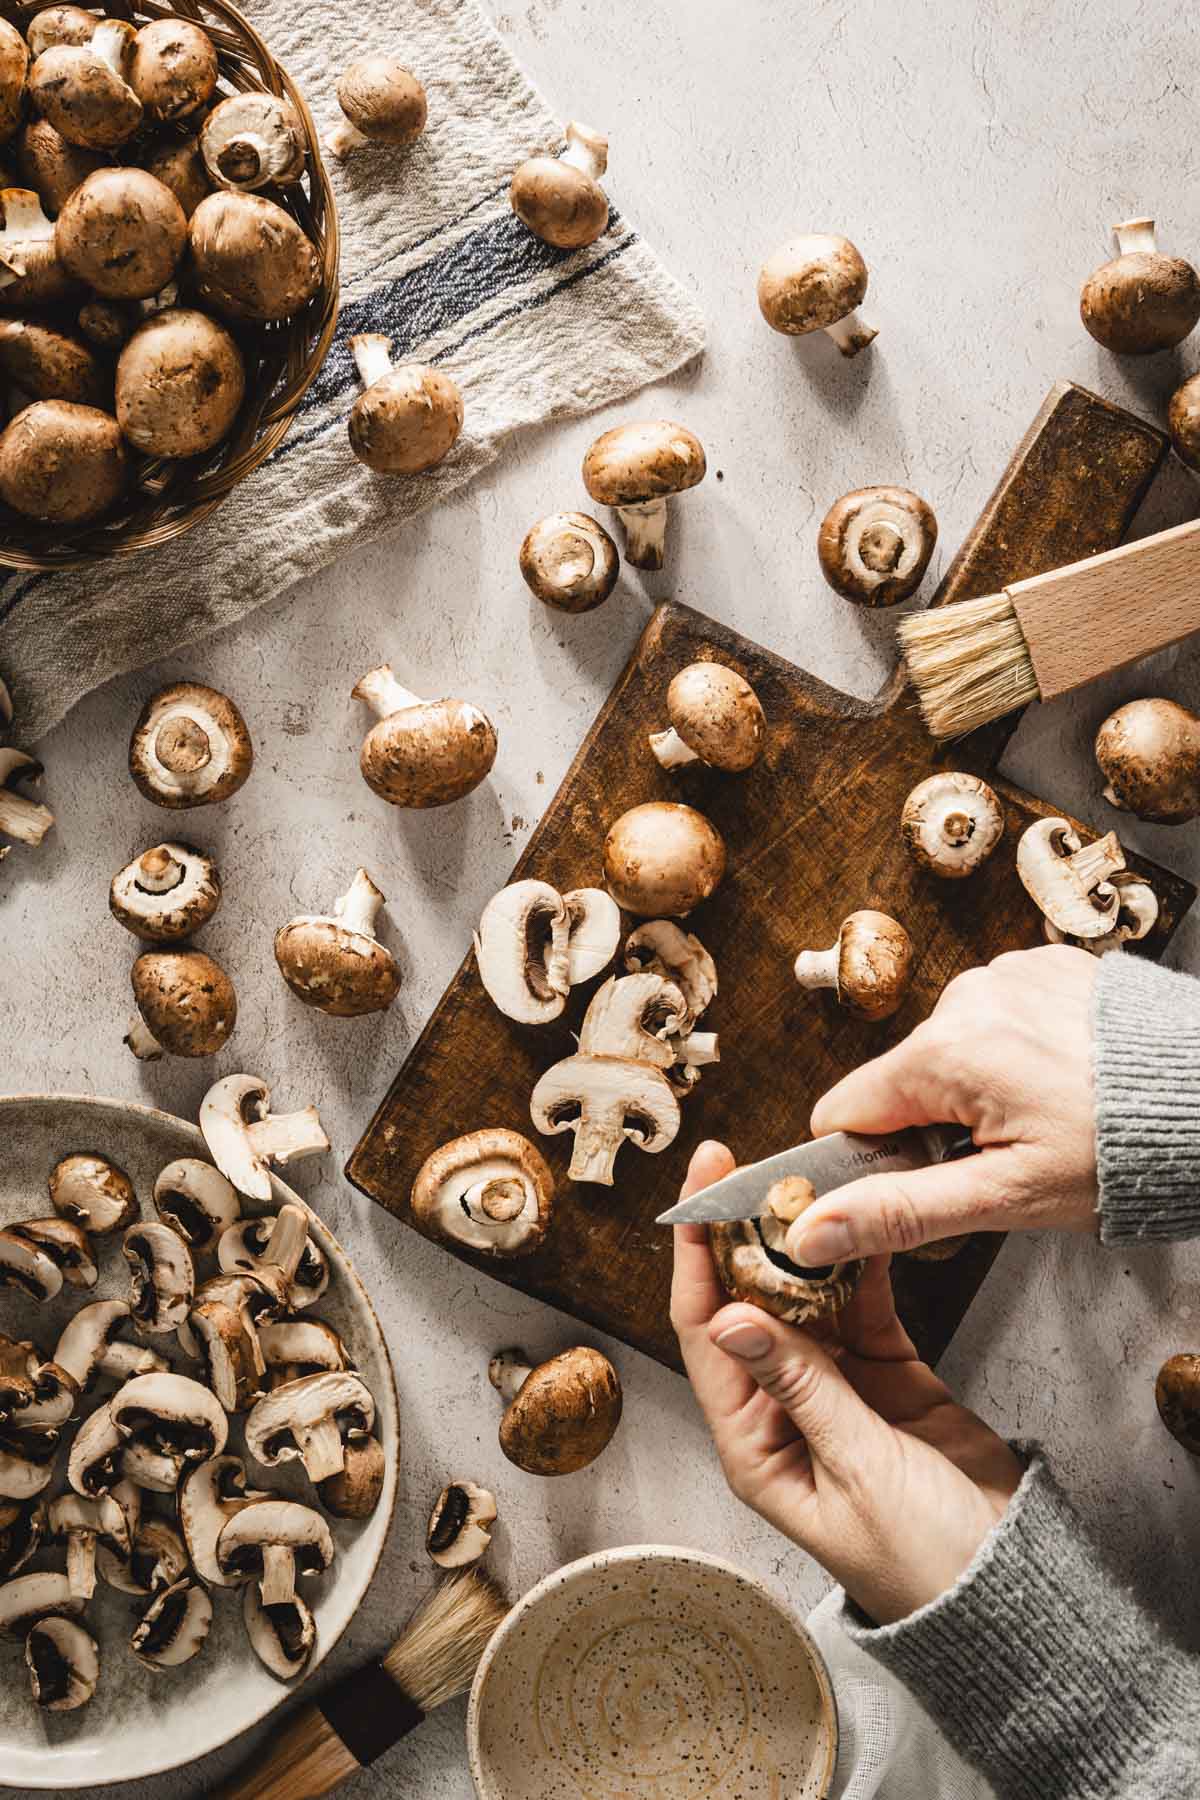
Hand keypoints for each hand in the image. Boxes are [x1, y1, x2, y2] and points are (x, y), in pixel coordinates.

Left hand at [672, 1142, 1022, 1624]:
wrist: (1007, 1581)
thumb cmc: (922, 1557)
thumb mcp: (856, 1467)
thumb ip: (802, 1387)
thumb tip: (732, 1319)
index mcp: (753, 1442)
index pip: (706, 1332)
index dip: (696, 1258)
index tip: (697, 1192)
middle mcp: (782, 1407)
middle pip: (750, 1301)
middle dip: (748, 1234)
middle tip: (755, 1167)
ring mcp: (835, 1387)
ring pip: (807, 1295)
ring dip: (807, 1241)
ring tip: (808, 1181)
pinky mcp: (886, 1373)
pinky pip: (863, 1304)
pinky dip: (863, 1264)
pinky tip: (862, 1223)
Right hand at [786, 943, 1100, 1265]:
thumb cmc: (1120, 1155)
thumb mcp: (1004, 1199)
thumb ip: (898, 1212)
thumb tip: (809, 1231)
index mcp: (942, 1053)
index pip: (843, 1111)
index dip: (869, 1160)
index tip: (918, 1181)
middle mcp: (963, 997)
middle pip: (902, 1081)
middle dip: (935, 1124)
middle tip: (1007, 1157)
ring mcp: (1005, 973)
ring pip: (950, 1049)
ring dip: (979, 1086)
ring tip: (1045, 1115)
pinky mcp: (1043, 965)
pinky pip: (997, 1016)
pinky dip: (1017, 1049)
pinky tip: (1062, 1077)